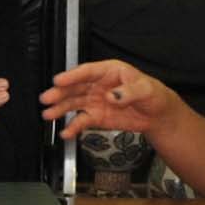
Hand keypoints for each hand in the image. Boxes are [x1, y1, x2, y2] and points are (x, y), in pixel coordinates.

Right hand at [39, 59, 196, 140]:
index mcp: (109, 71)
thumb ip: (129, 92)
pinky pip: (81, 121)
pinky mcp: (96, 117)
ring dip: (60, 109)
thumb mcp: (146, 90)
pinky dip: (73, 127)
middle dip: (60, 93)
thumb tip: (111, 96)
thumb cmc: (153, 95)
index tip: (58, 80)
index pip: (87, 71)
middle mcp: (98, 85)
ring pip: (74, 104)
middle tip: (47, 98)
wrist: (157, 115)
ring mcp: (95, 101)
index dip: (72, 76)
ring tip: (48, 115)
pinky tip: (65, 133)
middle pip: (76, 87)